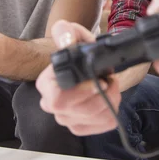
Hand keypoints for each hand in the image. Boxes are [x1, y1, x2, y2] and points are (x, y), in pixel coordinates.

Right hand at [36, 20, 121, 135]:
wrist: (86, 61)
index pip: (58, 100)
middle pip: (81, 111)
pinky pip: (103, 125)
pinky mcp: (81, 127)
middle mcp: (51, 105)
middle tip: (109, 79)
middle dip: (102, 95)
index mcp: (45, 85)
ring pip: (94, 118)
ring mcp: (66, 119)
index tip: (99, 81)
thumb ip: (65, 32)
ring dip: (111, 100)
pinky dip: (113, 110)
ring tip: (110, 84)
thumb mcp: (70, 33)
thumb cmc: (76, 48)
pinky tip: (110, 97)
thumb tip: (67, 42)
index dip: (81, 92)